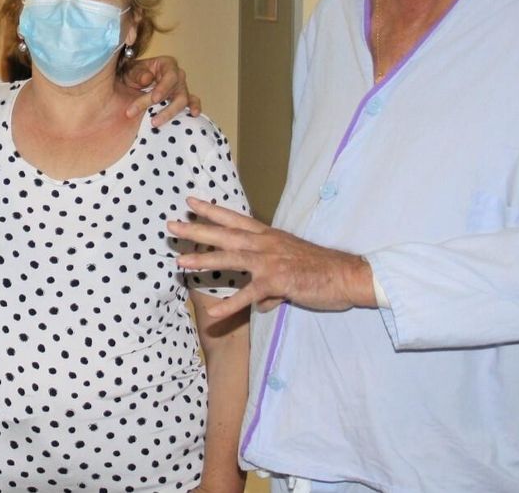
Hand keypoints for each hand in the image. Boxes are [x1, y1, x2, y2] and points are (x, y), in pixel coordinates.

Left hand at [124, 55, 200, 126]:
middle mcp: (177, 75)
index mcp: (166, 64)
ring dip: (170, 113)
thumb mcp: (130, 72)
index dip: (164, 88)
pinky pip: (193, 102)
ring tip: (156, 123)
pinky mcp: (183, 99)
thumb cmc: (132, 75)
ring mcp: (181, 87)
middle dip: (164, 107)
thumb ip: (137, 73)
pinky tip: (193, 114)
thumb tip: (147, 79)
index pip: (170, 75)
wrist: (129, 85)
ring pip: (183, 100)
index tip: (154, 99)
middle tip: (152, 120)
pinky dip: (194, 107)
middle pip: (177, 91)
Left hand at [169, 196, 377, 318]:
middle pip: (225, 233)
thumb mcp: (292, 267)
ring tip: (180, 263)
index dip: (212, 210)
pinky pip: (248, 295)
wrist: (346, 275)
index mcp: (269, 236)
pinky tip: (213, 315)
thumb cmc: (321, 269)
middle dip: (197, 229)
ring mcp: (270, 262)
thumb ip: (271, 284)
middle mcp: (266, 244)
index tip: (191, 202)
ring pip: (231, 257)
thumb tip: (262, 302)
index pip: (235, 219)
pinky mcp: (277, 283)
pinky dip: (230, 305)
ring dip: (203, 260)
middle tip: (172, 226)